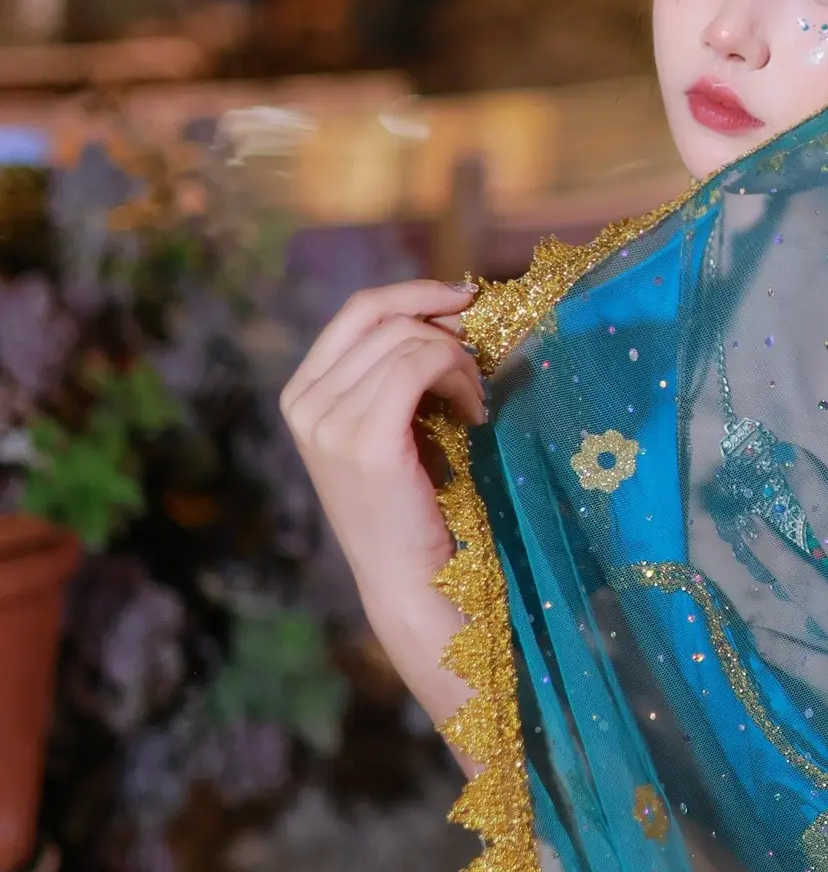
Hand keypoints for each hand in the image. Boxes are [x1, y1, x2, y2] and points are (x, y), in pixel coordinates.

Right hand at [281, 279, 484, 588]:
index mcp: (302, 393)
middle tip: (481, 358)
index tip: (464, 298)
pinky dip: (459, 377)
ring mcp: (328, 421)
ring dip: (459, 362)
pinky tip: (474, 413)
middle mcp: (304, 403)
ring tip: (476, 402)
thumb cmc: (412, 502)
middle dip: (445, 326)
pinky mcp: (365, 439)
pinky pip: (421, 365)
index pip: (358, 310)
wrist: (408, 578)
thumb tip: (449, 308)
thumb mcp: (393, 424)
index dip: (415, 293)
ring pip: (410, 341)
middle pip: (386, 318)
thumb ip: (397, 371)